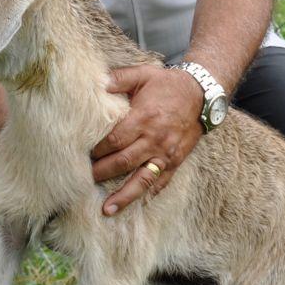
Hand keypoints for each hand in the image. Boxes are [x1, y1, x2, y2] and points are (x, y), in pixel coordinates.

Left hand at [91, 65, 203, 214]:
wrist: (202, 95)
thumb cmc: (168, 84)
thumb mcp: (143, 74)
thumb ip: (119, 78)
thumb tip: (97, 83)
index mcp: (143, 118)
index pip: (114, 140)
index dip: (97, 150)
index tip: (85, 155)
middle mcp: (154, 139)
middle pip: (123, 162)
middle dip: (101, 173)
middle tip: (83, 182)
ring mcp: (166, 153)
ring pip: (142, 179)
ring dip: (124, 196)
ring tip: (107, 211)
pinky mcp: (176, 161)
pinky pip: (162, 182)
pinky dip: (149, 194)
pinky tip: (137, 204)